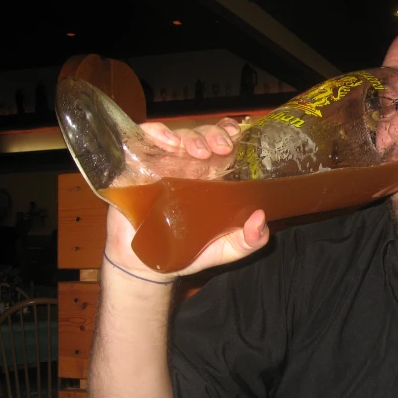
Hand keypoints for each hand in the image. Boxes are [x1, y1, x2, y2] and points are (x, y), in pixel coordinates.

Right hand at [104, 117, 268, 278]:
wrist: (149, 266)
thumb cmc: (191, 252)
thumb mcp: (229, 249)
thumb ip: (250, 239)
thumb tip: (261, 218)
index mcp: (212, 177)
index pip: (222, 142)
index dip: (229, 132)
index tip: (238, 136)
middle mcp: (188, 165)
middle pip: (202, 134)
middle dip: (214, 133)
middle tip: (223, 148)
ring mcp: (162, 164)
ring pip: (176, 135)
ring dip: (190, 136)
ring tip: (200, 151)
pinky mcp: (137, 168)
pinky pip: (143, 141)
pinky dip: (155, 135)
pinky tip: (168, 143)